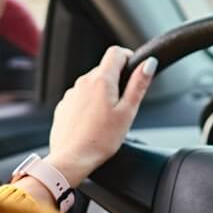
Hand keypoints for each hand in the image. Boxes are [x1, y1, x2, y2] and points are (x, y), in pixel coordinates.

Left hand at [46, 46, 156, 186]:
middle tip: (124, 103)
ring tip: (108, 117)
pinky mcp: (64, 106)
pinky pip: (80, 97)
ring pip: (92, 84)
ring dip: (102, 93)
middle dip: (117, 80)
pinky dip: (89, 104)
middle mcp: (83, 82)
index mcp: (102, 80)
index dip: (128, 57)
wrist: (72, 159)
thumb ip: (138, 84)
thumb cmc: (101, 139)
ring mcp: (71, 94)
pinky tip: (94, 123)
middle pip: (104, 69)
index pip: (115, 53)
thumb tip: (148, 64)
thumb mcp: (128, 111)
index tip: (134, 70)